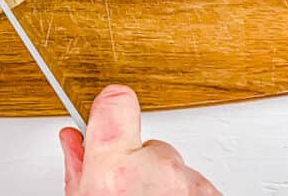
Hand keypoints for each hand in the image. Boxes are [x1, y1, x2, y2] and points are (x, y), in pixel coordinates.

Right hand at [60, 86, 220, 194]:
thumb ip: (79, 168)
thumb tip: (73, 140)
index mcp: (116, 169)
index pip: (116, 102)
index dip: (110, 106)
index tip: (106, 109)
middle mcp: (157, 171)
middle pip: (149, 144)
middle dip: (139, 163)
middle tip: (126, 190)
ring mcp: (190, 183)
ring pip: (175, 167)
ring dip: (163, 184)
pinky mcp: (213, 194)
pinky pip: (196, 185)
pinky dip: (184, 195)